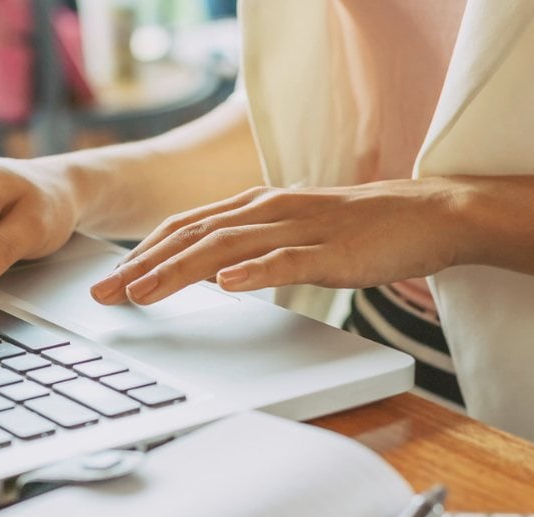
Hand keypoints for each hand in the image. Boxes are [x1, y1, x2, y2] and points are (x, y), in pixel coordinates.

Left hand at [88, 177, 470, 305]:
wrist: (429, 214)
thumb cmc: (364, 230)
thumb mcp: (298, 234)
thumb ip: (257, 247)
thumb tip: (215, 272)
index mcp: (260, 206)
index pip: (188, 226)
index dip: (144, 251)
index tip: (110, 278)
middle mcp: (271, 209)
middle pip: (194, 235)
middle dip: (143, 264)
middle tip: (104, 293)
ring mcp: (301, 228)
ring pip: (227, 247)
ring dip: (178, 270)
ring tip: (142, 291)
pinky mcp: (332, 250)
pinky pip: (286, 260)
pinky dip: (252, 271)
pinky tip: (224, 284)